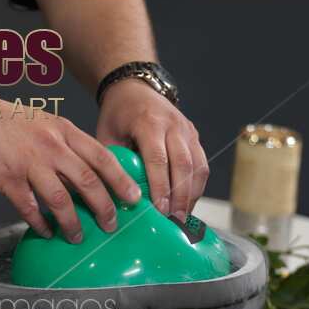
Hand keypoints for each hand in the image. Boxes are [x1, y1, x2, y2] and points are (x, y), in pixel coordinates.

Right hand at [0, 98, 141, 241]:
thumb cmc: (5, 122)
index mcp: (64, 131)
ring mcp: (29, 163)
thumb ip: (65, 146)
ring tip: (77, 237)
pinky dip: (40, 224)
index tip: (134, 199)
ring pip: (61, 199)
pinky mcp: (7, 179)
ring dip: (72, 223)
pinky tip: (45, 232)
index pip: (102, 158)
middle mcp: (51, 146)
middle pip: (88, 181)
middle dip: (104, 208)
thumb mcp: (44, 125)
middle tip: (111, 226)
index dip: (121, 181)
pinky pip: (29, 208)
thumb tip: (85, 175)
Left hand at [96, 80, 208, 222]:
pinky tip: (187, 204)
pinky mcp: (194, 136)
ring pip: (198, 166)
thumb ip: (112, 163)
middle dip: (179, 196)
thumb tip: (113, 198)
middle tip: (174, 221)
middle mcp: (173, 125)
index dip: (160, 187)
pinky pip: (201, 164)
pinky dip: (196, 186)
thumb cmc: (117, 115)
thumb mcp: (106, 135)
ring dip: (191, 195)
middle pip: (183, 165)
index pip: (158, 159)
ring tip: (182, 218)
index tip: (159, 211)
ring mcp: (187, 129)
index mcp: (149, 122)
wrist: (135, 87)